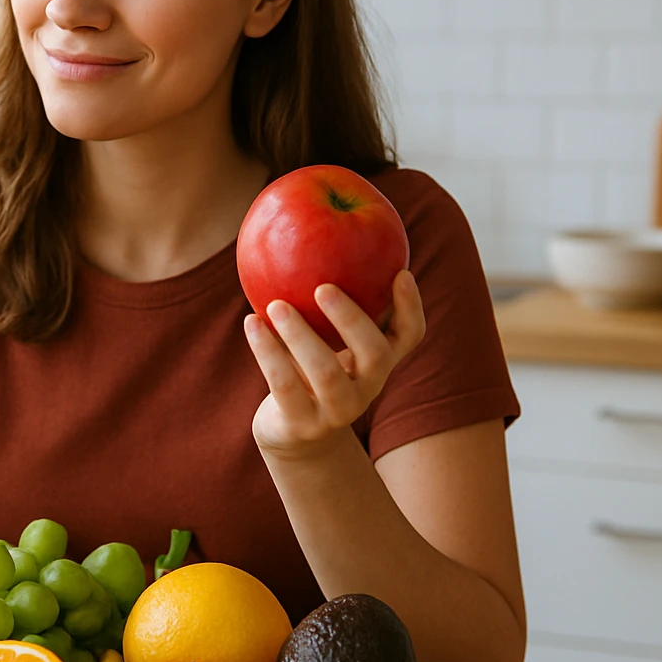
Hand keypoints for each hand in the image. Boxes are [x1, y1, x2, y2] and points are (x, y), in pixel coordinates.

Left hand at [244, 270, 425, 457]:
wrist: (294, 434)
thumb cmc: (310, 366)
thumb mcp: (327, 337)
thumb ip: (329, 299)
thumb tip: (316, 226)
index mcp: (380, 362)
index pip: (410, 336)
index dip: (411, 307)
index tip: (400, 272)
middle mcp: (367, 387)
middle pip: (375, 354)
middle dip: (352, 319)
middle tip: (324, 287)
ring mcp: (337, 411)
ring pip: (326, 373)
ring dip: (299, 336)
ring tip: (275, 305)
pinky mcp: (302, 425)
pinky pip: (284, 386)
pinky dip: (266, 352)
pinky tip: (251, 323)